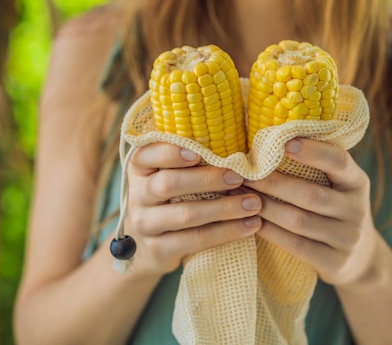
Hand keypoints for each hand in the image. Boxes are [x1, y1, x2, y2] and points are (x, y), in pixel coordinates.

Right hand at [126, 142, 261, 274]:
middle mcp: (137, 195)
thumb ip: (191, 158)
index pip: (147, 154)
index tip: (200, 152)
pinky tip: (250, 226)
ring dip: (224, 208)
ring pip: (186, 214)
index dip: (170, 152)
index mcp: (140, 168)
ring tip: (254, 203)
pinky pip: (195, 240)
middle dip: (207, 179)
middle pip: (168, 183)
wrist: (149, 247)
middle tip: (239, 176)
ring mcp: (144, 224)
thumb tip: (235, 141)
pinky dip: (226, 233)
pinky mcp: (158, 249)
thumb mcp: (171, 174)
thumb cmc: (171, 198)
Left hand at [243, 138, 376, 285]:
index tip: (284, 142)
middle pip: (311, 195)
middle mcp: (357, 209)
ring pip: (299, 221)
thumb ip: (318, 166)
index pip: (339, 161)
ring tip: (240, 196)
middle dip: (273, 183)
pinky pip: (295, 245)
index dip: (313, 151)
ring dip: (265, 207)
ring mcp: (347, 238)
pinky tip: (251, 221)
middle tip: (244, 173)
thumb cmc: (336, 209)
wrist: (360, 258)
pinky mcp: (334, 262)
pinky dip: (270, 231)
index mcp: (358, 182)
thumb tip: (272, 137)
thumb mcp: (338, 186)